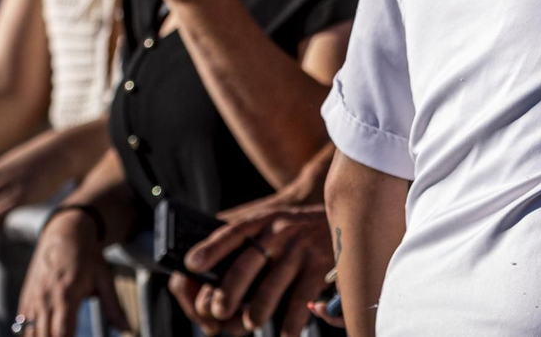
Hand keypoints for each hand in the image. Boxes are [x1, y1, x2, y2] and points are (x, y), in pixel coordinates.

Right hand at [15, 213, 125, 336]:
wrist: (64, 232)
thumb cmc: (87, 256)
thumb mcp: (104, 278)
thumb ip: (113, 305)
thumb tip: (126, 327)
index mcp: (67, 295)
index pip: (62, 332)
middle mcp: (45, 299)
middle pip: (44, 336)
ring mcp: (32, 299)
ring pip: (30, 333)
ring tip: (57, 335)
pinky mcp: (25, 298)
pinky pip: (23, 325)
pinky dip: (31, 333)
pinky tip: (43, 334)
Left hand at [167, 205, 334, 336]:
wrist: (349, 215)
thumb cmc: (299, 231)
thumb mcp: (274, 225)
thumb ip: (248, 244)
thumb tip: (210, 281)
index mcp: (263, 220)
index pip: (231, 233)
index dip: (210, 249)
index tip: (191, 265)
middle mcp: (280, 231)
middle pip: (244, 266)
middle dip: (227, 294)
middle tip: (219, 312)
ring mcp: (301, 248)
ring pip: (269, 288)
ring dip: (255, 312)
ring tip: (251, 322)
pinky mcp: (321, 265)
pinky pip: (300, 300)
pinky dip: (291, 321)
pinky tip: (286, 333)